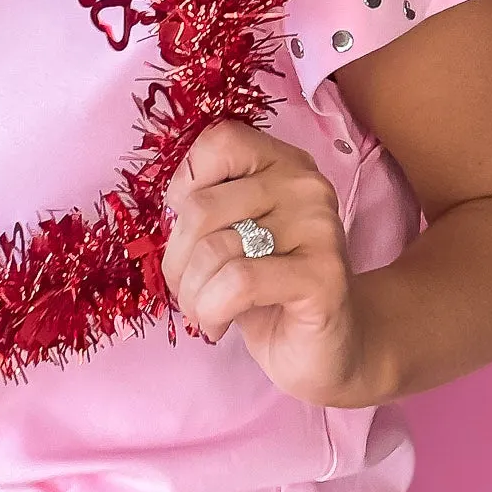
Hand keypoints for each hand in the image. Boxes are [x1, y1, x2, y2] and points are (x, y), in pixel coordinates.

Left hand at [161, 120, 380, 406]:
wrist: (323, 350)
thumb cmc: (266, 292)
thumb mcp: (230, 237)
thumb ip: (206, 207)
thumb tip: (166, 208)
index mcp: (282, 164)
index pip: (220, 140)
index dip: (184, 185)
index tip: (189, 232)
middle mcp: (306, 185)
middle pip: (201, 206)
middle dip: (176, 261)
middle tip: (186, 291)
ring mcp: (319, 227)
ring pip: (214, 249)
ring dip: (192, 294)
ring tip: (203, 312)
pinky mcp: (324, 275)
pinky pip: (238, 282)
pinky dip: (212, 310)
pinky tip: (218, 326)